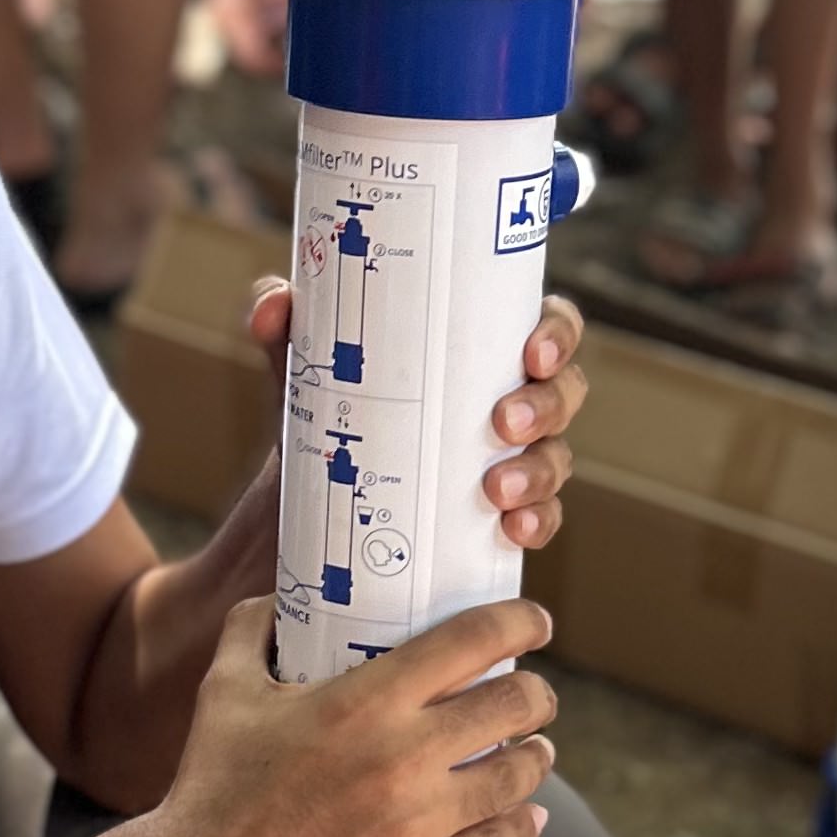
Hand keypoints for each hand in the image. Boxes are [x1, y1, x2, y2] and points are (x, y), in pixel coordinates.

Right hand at [130, 593, 557, 836]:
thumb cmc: (208, 783)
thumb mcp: (224, 690)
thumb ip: (254, 630)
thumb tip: (277, 599)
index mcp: (365, 702)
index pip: (473, 641)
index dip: (520, 623)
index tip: (534, 623)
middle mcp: (403, 759)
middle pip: (515, 707)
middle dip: (537, 694)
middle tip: (534, 694)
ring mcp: (416, 826)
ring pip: (516, 779)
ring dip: (535, 758)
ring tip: (534, 752)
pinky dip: (518, 827)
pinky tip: (526, 817)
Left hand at [244, 283, 586, 552]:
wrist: (303, 508)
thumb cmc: (324, 414)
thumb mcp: (303, 366)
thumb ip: (286, 323)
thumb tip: (274, 307)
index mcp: (480, 352)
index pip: (547, 327)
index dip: (557, 334)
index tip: (532, 351)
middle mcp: (508, 402)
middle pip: (562, 394)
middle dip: (546, 407)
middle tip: (502, 422)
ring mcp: (509, 462)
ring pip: (555, 460)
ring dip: (538, 473)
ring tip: (494, 490)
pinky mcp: (495, 518)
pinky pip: (538, 519)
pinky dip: (536, 524)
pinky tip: (512, 529)